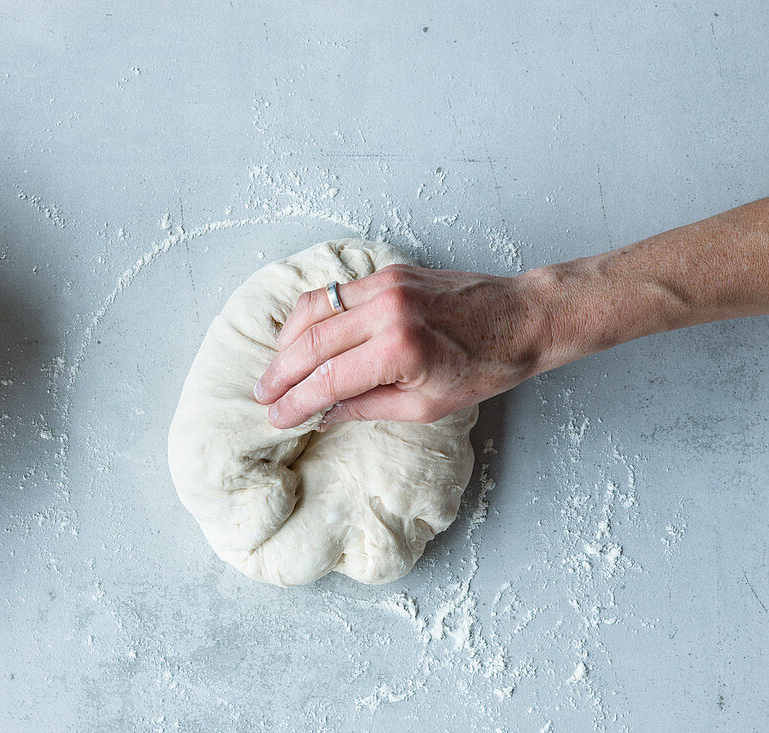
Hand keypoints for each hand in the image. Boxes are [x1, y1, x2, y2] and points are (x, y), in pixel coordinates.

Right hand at [253, 263, 551, 428]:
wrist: (523, 318)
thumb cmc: (485, 366)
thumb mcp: (427, 406)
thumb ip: (367, 407)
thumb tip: (324, 413)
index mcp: (400, 351)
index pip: (328, 380)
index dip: (296, 402)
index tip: (277, 417)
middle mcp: (388, 311)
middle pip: (311, 342)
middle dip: (281, 372)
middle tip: (262, 394)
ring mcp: (386, 285)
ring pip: (315, 308)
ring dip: (287, 339)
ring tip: (275, 366)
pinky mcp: (390, 272)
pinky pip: (336, 292)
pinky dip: (312, 314)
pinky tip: (302, 334)